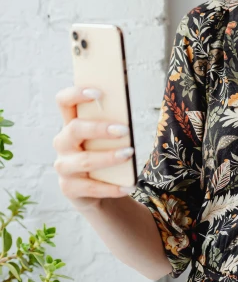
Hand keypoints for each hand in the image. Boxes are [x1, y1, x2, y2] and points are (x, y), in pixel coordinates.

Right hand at [53, 86, 134, 210]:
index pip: (64, 101)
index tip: (98, 92)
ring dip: (109, 157)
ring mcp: (64, 166)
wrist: (94, 189)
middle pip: (75, 129)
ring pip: (85, 160)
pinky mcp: (69, 188)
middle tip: (125, 130)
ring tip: (129, 154)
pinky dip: (113, 187)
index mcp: (70, 123)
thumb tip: (128, 108)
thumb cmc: (103, 152)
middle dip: (100, 128)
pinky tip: (129, 185)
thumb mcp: (105, 136)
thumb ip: (111, 121)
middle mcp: (63, 142)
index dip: (76, 93)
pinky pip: (92, 187)